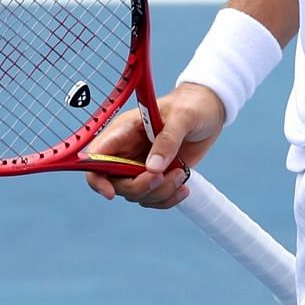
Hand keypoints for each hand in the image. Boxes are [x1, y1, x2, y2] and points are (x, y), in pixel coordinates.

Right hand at [82, 84, 225, 209]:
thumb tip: (153, 169)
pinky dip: (168, 199)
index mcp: (122, 131)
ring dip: (159, 193)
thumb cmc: (191, 106)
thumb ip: (167, 140)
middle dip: (140, 187)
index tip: (111, 193)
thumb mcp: (182, 116)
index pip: (95, 158)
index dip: (97, 179)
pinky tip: (183, 187)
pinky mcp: (157, 176)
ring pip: (136, 194)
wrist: (208, 112)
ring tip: (181, 175)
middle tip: (163, 176)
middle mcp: (126, 151)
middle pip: (116, 183)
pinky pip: (153, 199)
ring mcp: (141, 166)